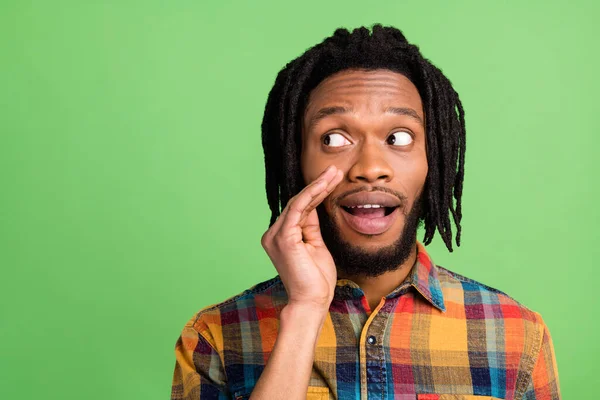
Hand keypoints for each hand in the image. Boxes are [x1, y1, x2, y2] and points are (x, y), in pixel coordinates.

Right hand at [261, 165, 342, 309]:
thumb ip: (311, 227)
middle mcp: (273, 234)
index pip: (299, 208)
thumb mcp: (316, 246)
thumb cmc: (316, 280)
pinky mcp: (283, 238)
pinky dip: (312, 194)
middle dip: (318, 185)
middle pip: (298, 202)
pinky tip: (325, 184)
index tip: (333, 179)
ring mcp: (276, 235)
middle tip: (336, 170)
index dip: (316, 192)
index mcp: (280, 236)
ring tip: (334, 173)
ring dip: (318, 186)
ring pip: (298, 202)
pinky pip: (298, 209)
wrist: (312, 302)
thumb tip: (313, 206)